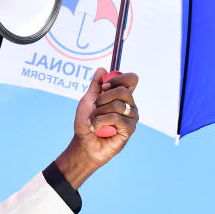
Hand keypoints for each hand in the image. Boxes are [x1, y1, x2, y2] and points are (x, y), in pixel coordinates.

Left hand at [54, 68, 138, 188]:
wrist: (83, 143)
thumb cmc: (85, 122)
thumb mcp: (87, 101)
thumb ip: (95, 86)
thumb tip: (102, 69)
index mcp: (121, 96)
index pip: (131, 79)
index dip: (119, 78)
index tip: (104, 86)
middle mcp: (130, 105)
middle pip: (123, 90)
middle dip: (103, 98)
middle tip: (94, 107)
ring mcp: (131, 117)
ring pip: (118, 105)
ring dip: (99, 113)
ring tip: (92, 121)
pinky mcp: (129, 129)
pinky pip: (116, 118)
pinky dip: (100, 121)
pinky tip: (95, 128)